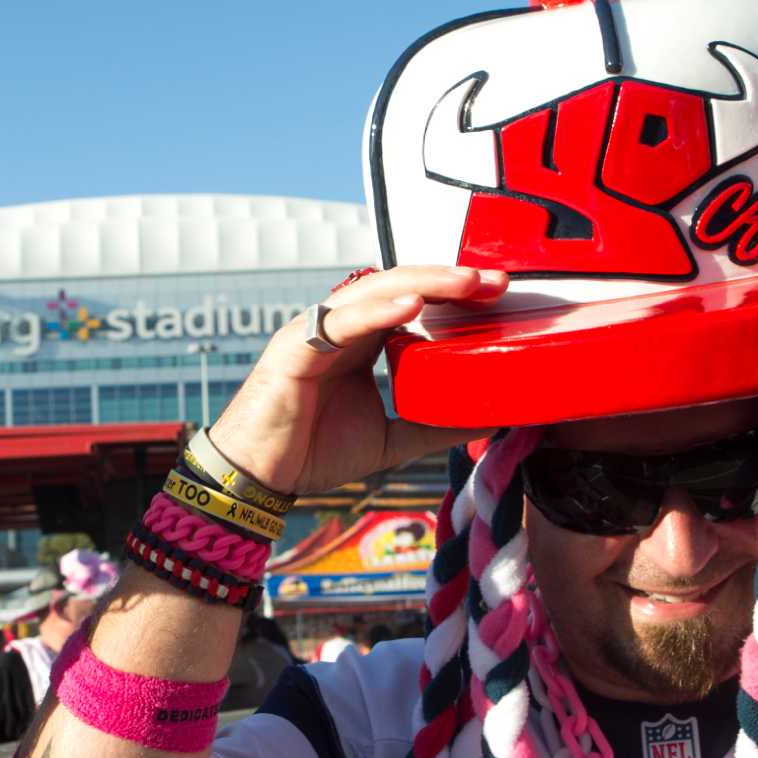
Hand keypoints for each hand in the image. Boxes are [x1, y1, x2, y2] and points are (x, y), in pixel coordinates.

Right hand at [208, 266, 506, 493]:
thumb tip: (489, 420)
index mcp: (363, 340)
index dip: (454, 293)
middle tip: (497, 283)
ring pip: (376, 291)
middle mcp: (342, 326)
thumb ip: (434, 425)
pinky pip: (342, 322)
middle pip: (401, 285)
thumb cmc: (312, 452)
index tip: (499, 295)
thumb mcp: (390, 439)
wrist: (257, 477)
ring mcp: (317, 331)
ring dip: (424, 283)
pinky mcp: (295, 347)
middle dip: (450, 280)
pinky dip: (378, 311)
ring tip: (465, 285)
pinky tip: (412, 306)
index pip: (413, 300)